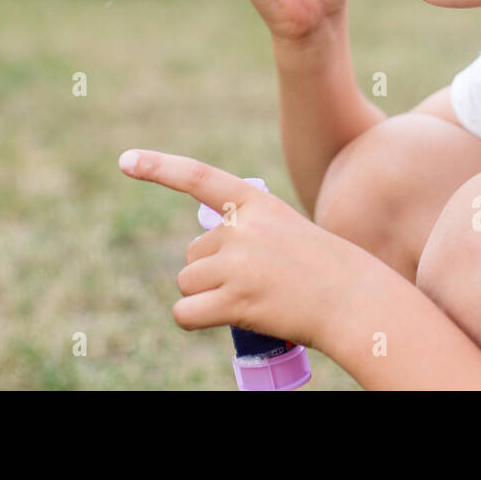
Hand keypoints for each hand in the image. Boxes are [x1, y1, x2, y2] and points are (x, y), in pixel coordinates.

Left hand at [117, 147, 360, 348]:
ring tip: (249, 300)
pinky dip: (192, 320)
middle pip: (192, 254)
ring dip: (206, 297)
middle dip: (211, 272)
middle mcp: (242, 228)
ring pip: (188, 283)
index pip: (199, 178)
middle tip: (255, 283)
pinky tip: (219, 320)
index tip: (125, 160)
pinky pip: (185, 313)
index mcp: (256, 203)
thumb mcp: (286, 230)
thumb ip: (245, 232)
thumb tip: (196, 264)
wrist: (355, 301)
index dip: (159, 168)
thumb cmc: (323, 269)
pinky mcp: (236, 301)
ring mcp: (238, 264)